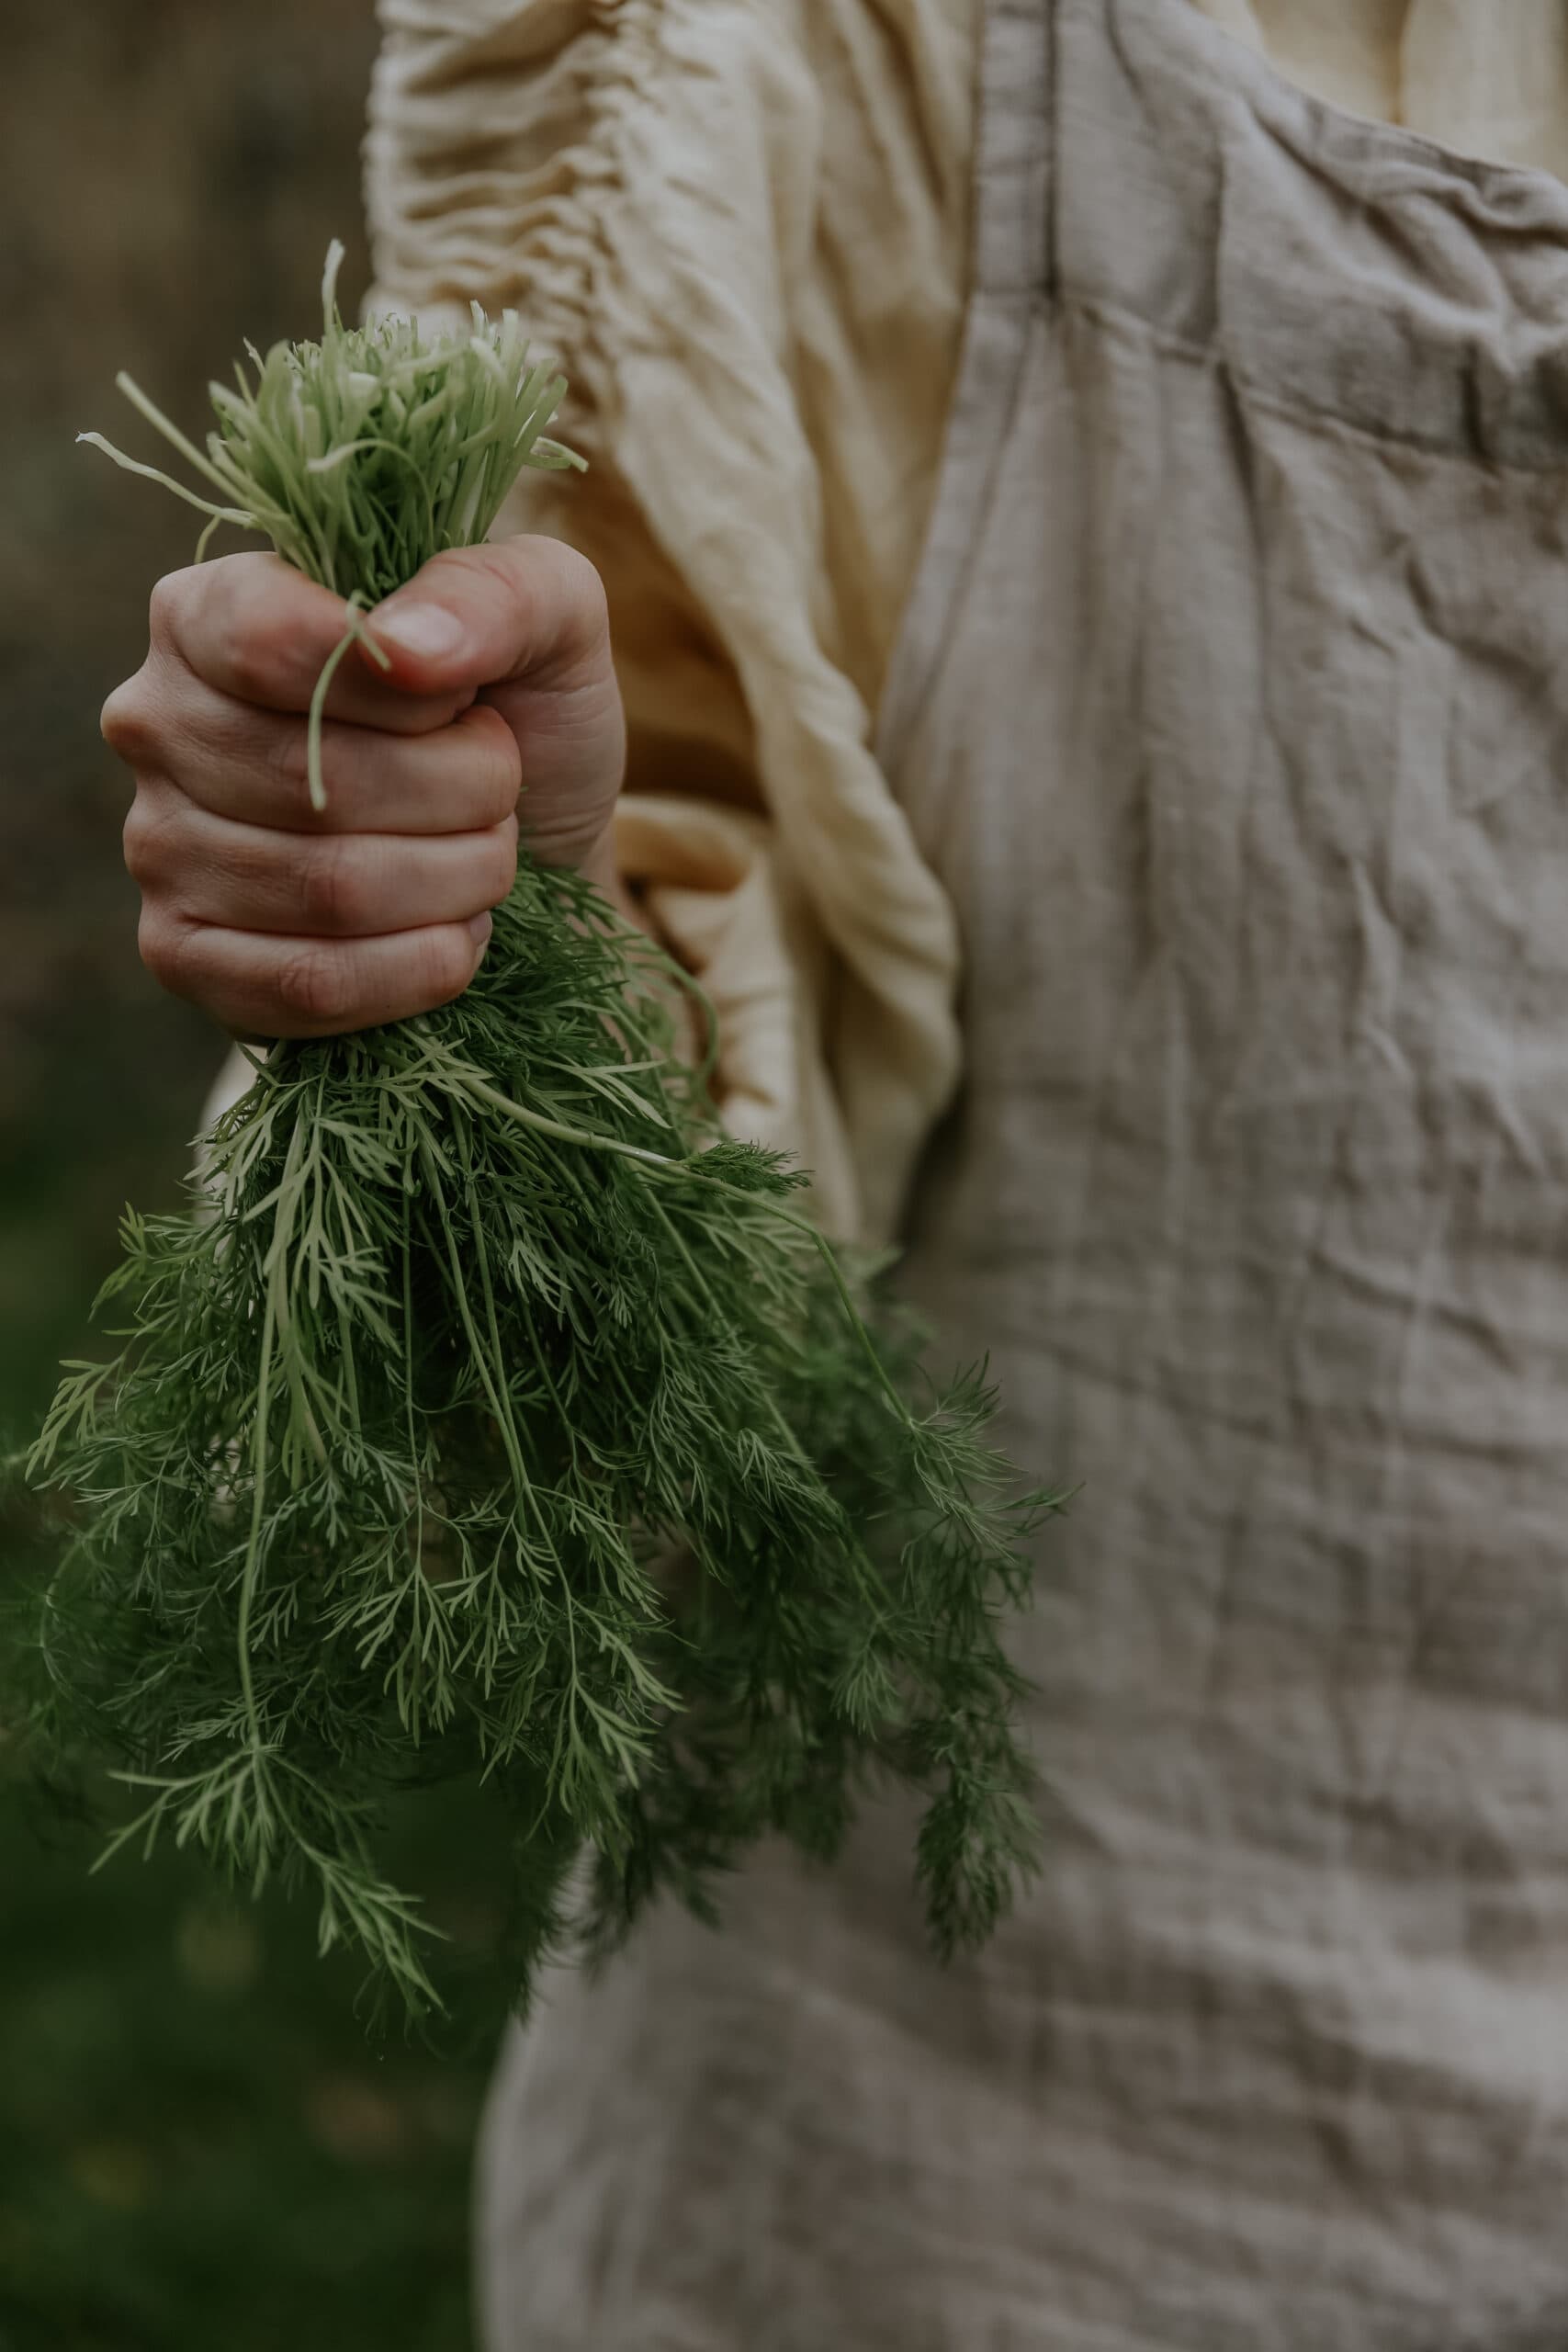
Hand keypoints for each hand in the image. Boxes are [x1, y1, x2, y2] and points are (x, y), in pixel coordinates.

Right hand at [104, 537, 626, 1037]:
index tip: (466, 703)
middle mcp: (158, 723)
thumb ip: (491, 593)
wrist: (534, 858)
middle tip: (500, 793)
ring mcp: (158, 848)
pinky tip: (453, 935)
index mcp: (209, 611)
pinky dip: (420, 967)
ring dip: (457, 881)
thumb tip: (400, 645)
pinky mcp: (187, 959)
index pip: (268, 642)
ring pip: (329, 889)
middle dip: (461, 796)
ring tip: (484, 857)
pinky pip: (311, 983)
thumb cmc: (522, 719)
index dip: (402, 692)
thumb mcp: (546, 619)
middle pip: (316, 781)